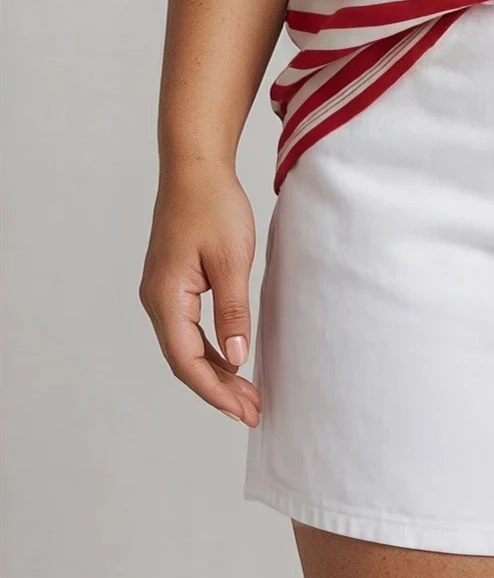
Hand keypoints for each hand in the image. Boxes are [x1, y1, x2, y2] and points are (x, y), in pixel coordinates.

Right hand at [139, 161, 260, 426]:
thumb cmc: (213, 205)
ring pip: (186, 346)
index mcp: (166, 298)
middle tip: (253, 410)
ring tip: (247, 393)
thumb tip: (237, 360)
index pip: (187, 361)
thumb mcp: (232, 259)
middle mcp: (156, 300)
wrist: (195, 167)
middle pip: (184, 360)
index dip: (215, 391)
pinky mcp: (171, 283)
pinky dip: (210, 348)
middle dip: (218, 388)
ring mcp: (161, 292)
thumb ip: (233, 311)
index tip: (244, 410)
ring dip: (215, 370)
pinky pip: (188, 328)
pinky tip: (232, 359)